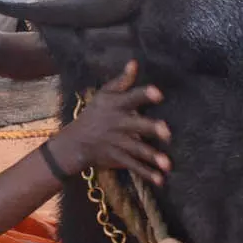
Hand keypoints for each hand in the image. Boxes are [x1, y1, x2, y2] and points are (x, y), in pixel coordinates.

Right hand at [47, 62, 168, 184]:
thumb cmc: (94, 114)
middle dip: (151, 129)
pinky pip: (133, 166)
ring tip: (167, 164)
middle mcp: (118, 124)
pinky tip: (160, 179)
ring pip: (137, 149)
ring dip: (152, 157)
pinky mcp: (118, 158)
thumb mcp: (104, 95)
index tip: (158, 93)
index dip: (144, 95)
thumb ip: (122, 81)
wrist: (75, 143)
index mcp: (116, 106)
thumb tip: (134, 63)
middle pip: (136, 126)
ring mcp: (118, 143)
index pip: (131, 97)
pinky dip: (146, 174)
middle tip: (167, 133)